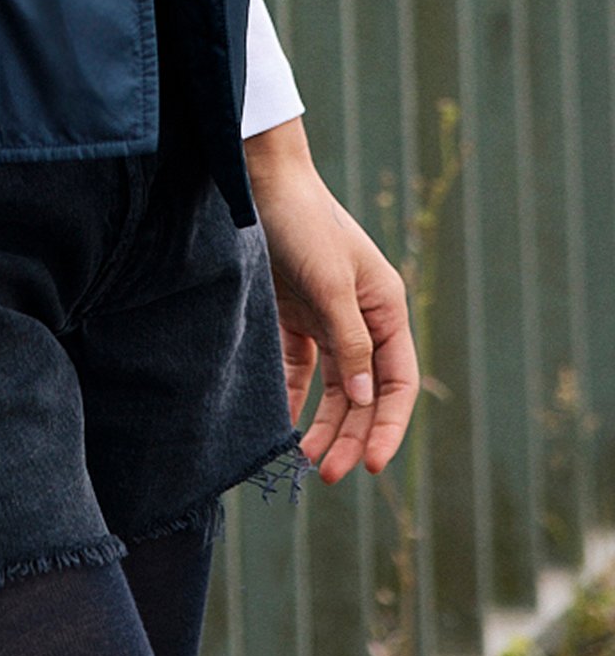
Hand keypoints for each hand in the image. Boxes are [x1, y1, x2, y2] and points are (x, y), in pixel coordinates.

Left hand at [244, 117, 419, 481]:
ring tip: (307, 462)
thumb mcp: (330, 283)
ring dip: (324, 425)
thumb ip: (350, 342)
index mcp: (385, 309)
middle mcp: (362, 319)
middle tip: (329, 475)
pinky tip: (283, 427)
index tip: (371, 464)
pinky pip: (299, 370)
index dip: (388, 427)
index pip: (397, 383)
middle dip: (351, 436)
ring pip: (334, 388)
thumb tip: (368, 399)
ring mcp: (327, 318)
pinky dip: (294, 399)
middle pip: (365, 393)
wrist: (258, 180)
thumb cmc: (302, 223)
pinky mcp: (293, 316)